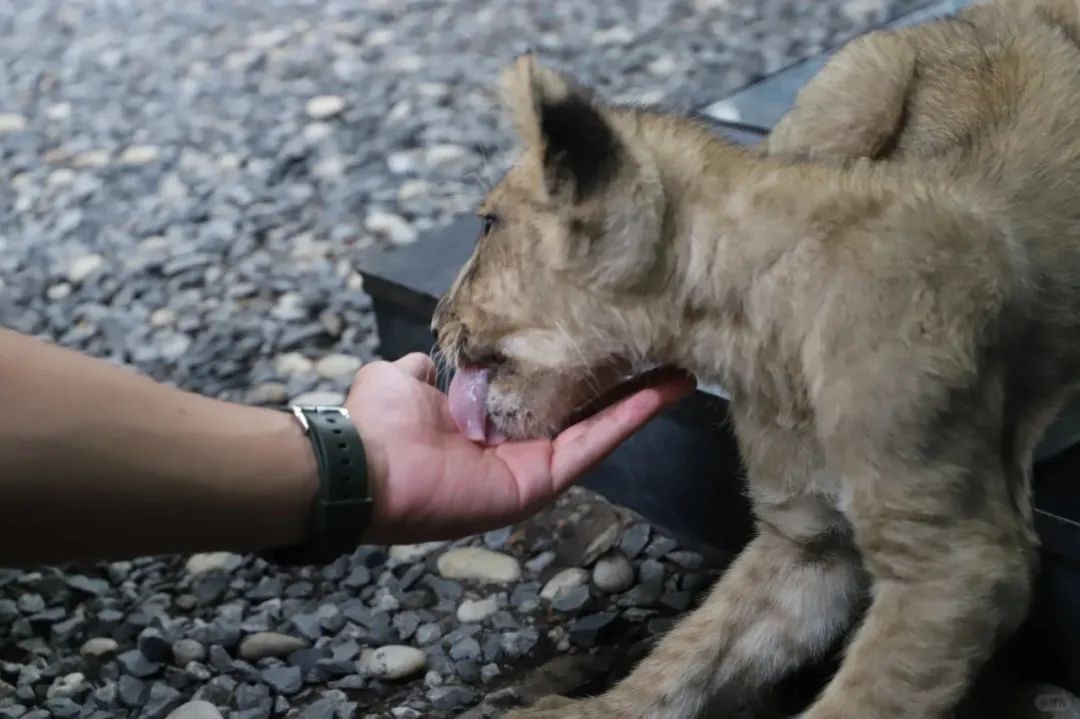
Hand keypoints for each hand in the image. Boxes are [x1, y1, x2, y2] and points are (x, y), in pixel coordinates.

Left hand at [346, 353, 694, 543]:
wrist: (364, 466)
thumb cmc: (378, 423)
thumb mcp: (402, 379)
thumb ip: (425, 369)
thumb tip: (429, 359)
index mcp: (486, 419)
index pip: (545, 389)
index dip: (578, 365)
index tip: (608, 334)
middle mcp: (516, 443)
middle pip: (584, 408)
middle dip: (625, 380)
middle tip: (665, 348)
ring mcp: (533, 465)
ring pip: (599, 426)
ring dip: (642, 398)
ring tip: (683, 368)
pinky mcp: (541, 481)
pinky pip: (592, 446)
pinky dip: (630, 419)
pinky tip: (665, 391)